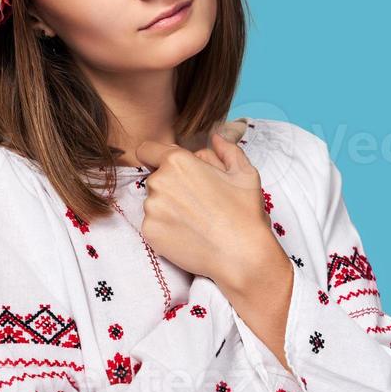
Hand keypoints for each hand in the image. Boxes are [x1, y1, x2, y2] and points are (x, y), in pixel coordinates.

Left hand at [134, 130, 280, 284]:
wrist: (240, 254)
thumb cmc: (244, 211)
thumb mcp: (244, 172)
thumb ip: (226, 149)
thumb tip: (216, 137)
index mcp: (177, 161)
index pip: (146, 150)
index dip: (154, 156)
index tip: (165, 167)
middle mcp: (159, 181)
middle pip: (154, 178)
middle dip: (170, 186)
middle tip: (196, 201)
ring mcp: (151, 208)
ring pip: (153, 202)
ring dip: (167, 208)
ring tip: (195, 220)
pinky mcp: (149, 232)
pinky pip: (152, 224)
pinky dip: (166, 228)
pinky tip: (188, 234)